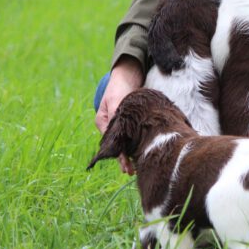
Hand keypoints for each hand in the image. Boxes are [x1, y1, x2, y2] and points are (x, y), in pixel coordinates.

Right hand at [94, 56, 144, 174]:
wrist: (130, 76)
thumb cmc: (120, 87)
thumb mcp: (115, 100)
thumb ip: (115, 114)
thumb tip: (118, 132)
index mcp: (102, 122)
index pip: (111, 143)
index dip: (119, 156)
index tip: (125, 166)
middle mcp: (111, 126)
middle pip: (118, 146)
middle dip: (125, 159)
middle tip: (131, 172)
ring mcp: (121, 126)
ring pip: (126, 143)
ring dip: (133, 154)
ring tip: (139, 166)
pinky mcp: (132, 124)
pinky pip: (134, 137)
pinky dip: (138, 144)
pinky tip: (145, 152)